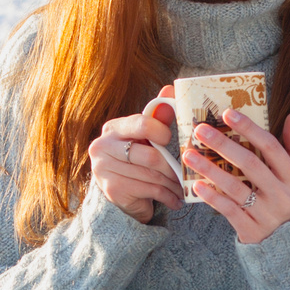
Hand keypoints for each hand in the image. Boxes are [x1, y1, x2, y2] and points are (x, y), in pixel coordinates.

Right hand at [89, 89, 180, 224]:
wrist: (119, 192)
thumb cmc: (135, 159)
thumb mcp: (145, 136)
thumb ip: (157, 116)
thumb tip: (170, 89)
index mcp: (113, 129)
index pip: (141, 124)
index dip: (162, 132)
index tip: (170, 140)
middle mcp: (102, 147)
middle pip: (150, 156)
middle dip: (172, 167)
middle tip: (186, 172)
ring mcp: (104, 170)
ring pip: (152, 176)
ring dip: (173, 184)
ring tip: (183, 187)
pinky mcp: (113, 190)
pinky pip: (149, 191)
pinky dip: (167, 196)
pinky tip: (175, 199)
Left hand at [185, 109, 289, 245]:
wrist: (288, 243)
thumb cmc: (288, 199)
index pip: (271, 147)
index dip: (249, 128)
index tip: (227, 113)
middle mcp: (282, 195)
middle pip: (250, 164)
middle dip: (223, 144)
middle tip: (200, 129)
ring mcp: (267, 214)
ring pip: (235, 187)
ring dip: (210, 169)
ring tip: (189, 155)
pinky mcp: (252, 230)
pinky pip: (229, 211)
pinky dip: (213, 198)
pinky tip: (197, 186)